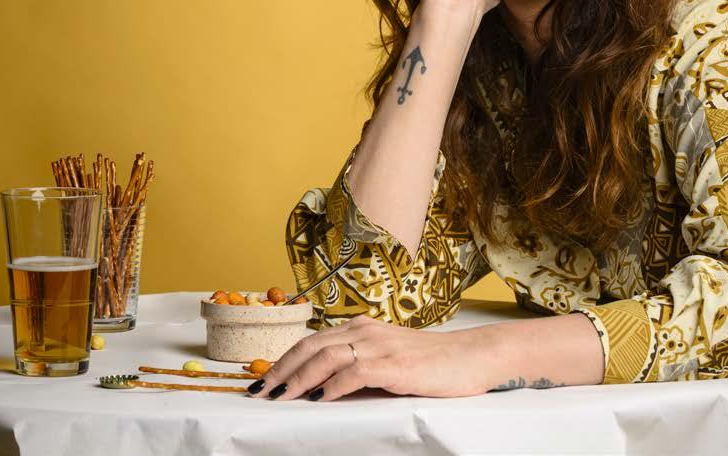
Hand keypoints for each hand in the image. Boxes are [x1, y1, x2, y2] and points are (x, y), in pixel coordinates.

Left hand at [252, 316, 497, 401]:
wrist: (469, 358)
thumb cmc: (429, 364)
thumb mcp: (386, 359)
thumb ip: (357, 367)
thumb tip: (320, 389)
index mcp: (360, 328)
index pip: (311, 341)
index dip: (283, 360)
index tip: (262, 381)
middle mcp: (365, 331)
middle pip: (310, 346)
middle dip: (280, 369)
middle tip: (259, 392)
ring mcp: (379, 345)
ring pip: (326, 357)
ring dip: (298, 379)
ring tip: (279, 397)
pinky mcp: (394, 365)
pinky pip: (354, 372)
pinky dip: (331, 386)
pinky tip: (318, 399)